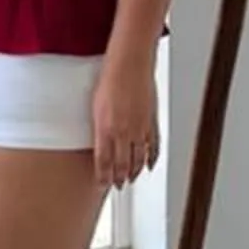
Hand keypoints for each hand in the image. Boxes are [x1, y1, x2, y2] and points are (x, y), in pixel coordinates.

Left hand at [92, 55, 159, 189]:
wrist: (130, 62)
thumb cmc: (110, 77)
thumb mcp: (95, 105)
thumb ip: (98, 127)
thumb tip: (98, 142)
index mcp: (105, 128)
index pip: (103, 162)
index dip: (103, 177)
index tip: (101, 185)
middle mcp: (123, 131)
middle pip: (122, 164)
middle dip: (119, 179)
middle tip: (117, 186)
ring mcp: (140, 128)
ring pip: (138, 159)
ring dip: (134, 172)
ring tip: (130, 179)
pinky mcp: (152, 121)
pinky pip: (153, 146)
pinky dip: (152, 158)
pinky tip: (149, 165)